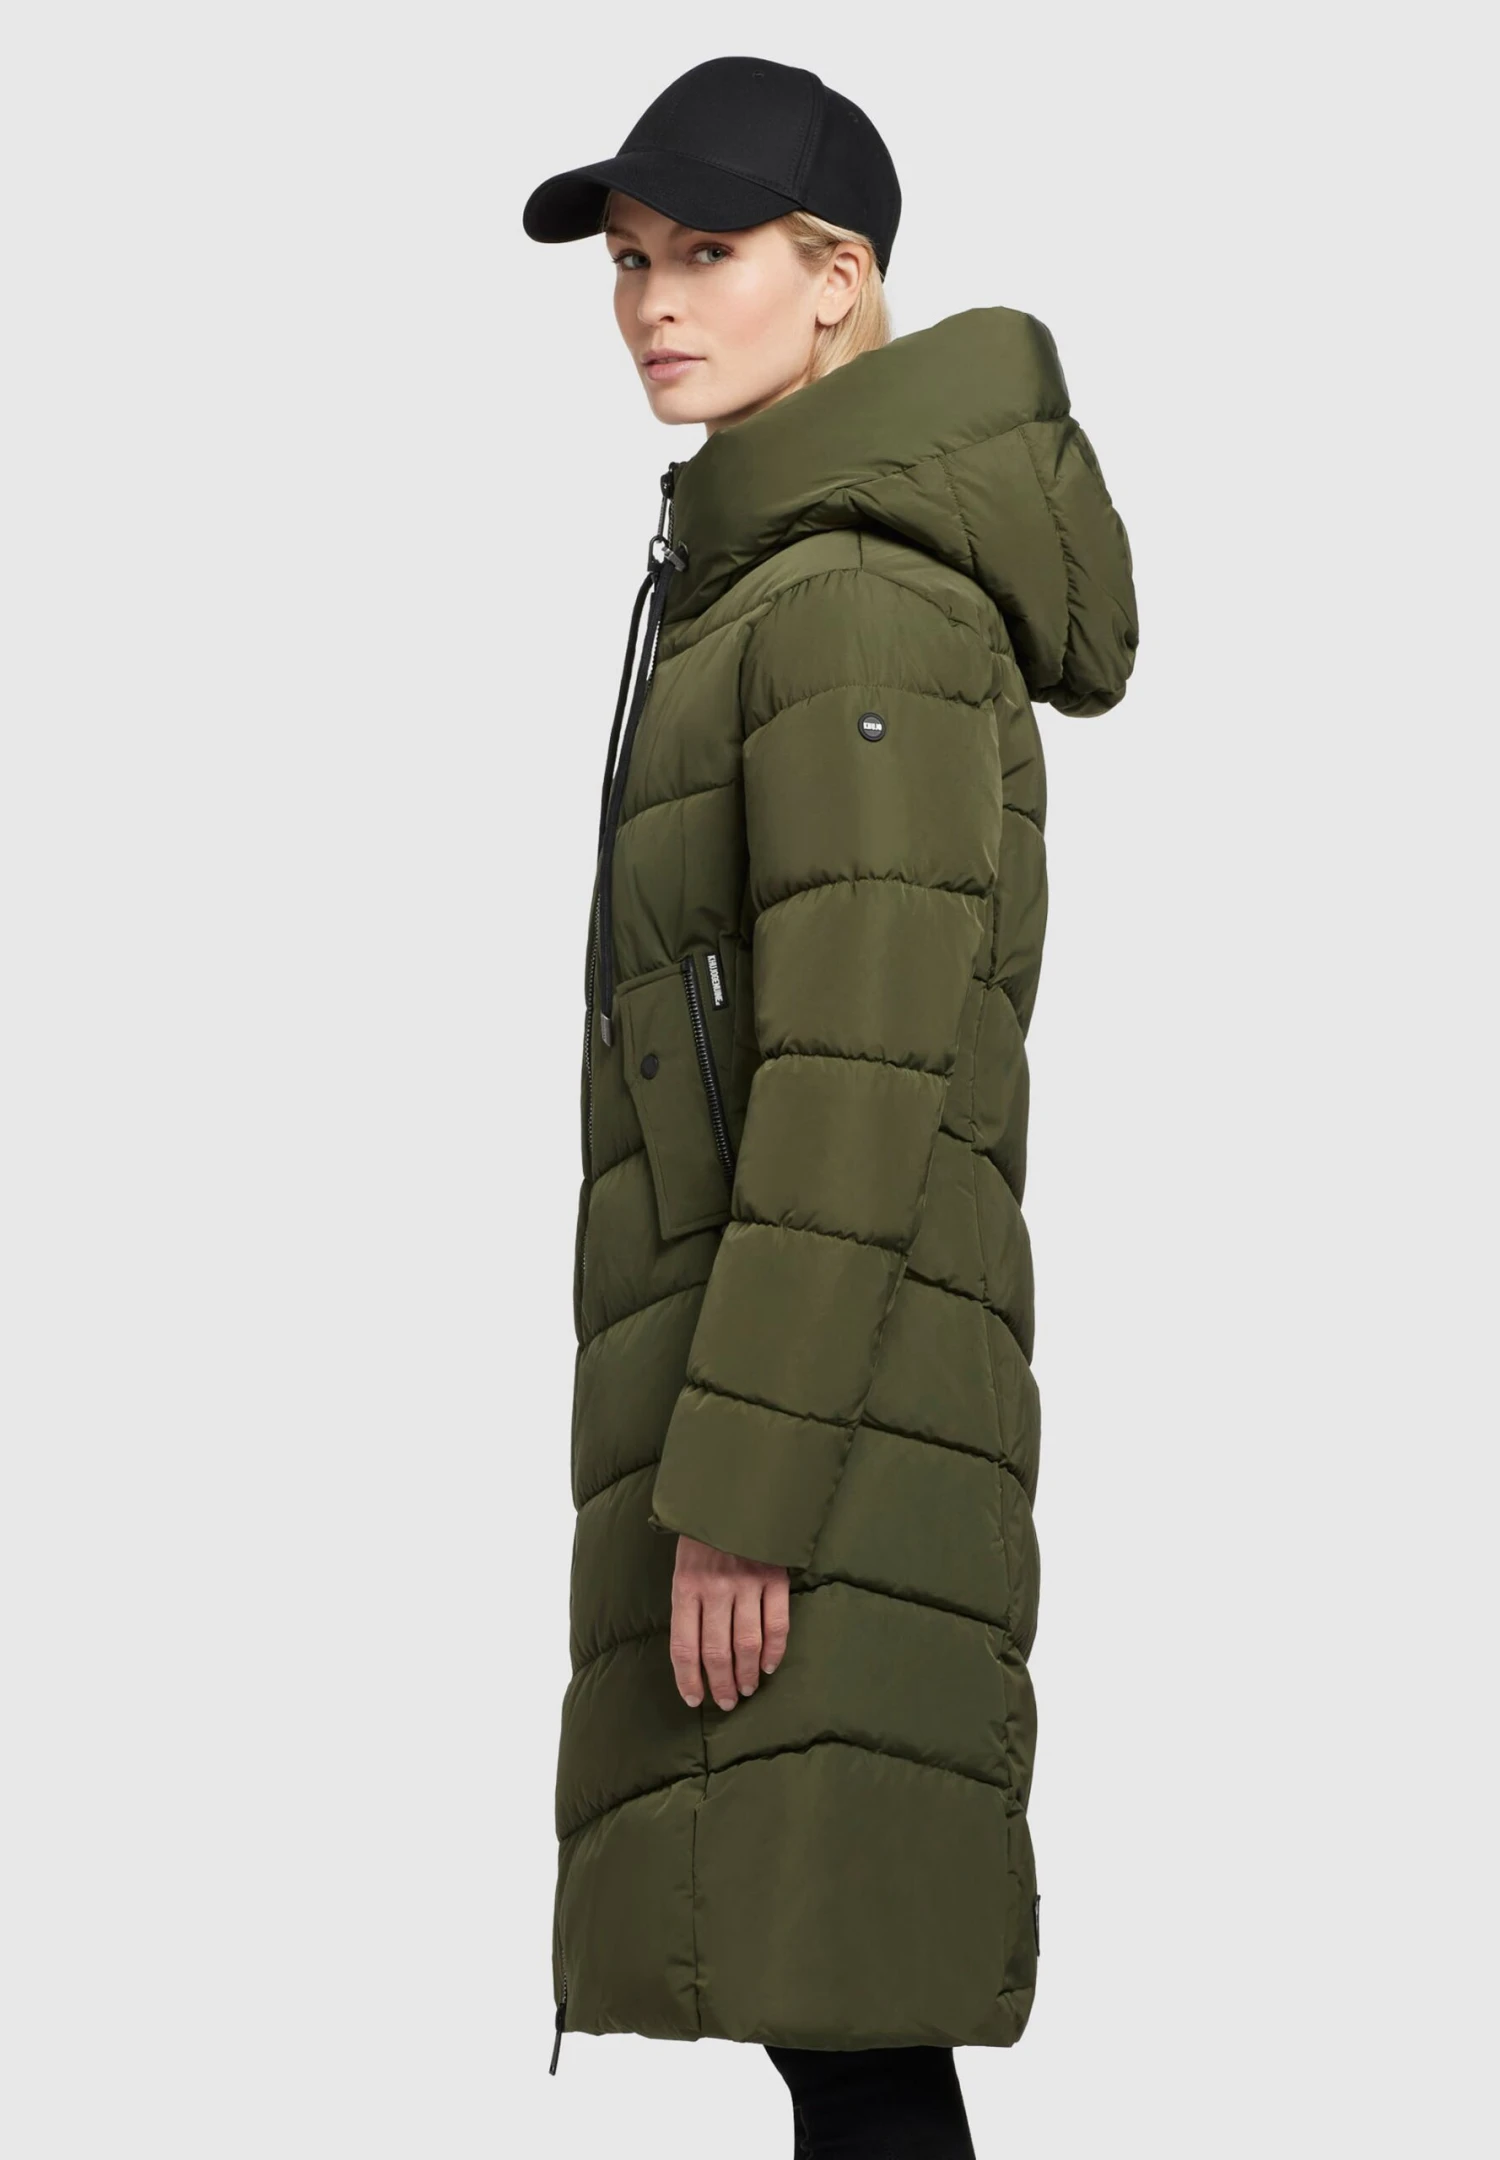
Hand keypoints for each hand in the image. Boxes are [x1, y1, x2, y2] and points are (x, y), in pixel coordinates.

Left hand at [669, 1536, 789, 1710]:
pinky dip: (774, 1651)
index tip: (694, 1700)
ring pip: (747, 1644)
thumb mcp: (683, 1566)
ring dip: (747, 1674)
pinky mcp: (774, 1578)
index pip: (684, 1647)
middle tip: (727, 1702)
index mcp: (685, 1586)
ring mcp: (746, 1583)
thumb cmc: (703, 1536)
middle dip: (721, 1684)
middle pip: (717, 1652)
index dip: (689, 1679)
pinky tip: (769, 1666)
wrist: (733, 1495)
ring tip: (747, 1689)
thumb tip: (694, 1654)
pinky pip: (776, 1624)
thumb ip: (688, 1605)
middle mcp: (714, 1588)